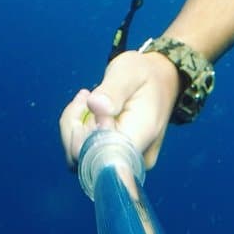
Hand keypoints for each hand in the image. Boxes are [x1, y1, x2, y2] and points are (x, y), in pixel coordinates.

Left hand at [59, 50, 180, 170]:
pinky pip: (82, 152)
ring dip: (73, 126)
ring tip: (87, 97)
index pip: (104, 158)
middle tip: (85, 95)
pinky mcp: (111, 156)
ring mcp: (122, 160)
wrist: (160, 81)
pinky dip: (76, 129)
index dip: (85, 139)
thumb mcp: (130, 72)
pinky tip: (86, 108)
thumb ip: (113, 90)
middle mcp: (133, 157)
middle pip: (86, 161)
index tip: (88, 107)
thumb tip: (95, 106)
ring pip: (79, 157)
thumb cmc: (146, 75)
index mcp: (141, 136)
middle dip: (74, 127)